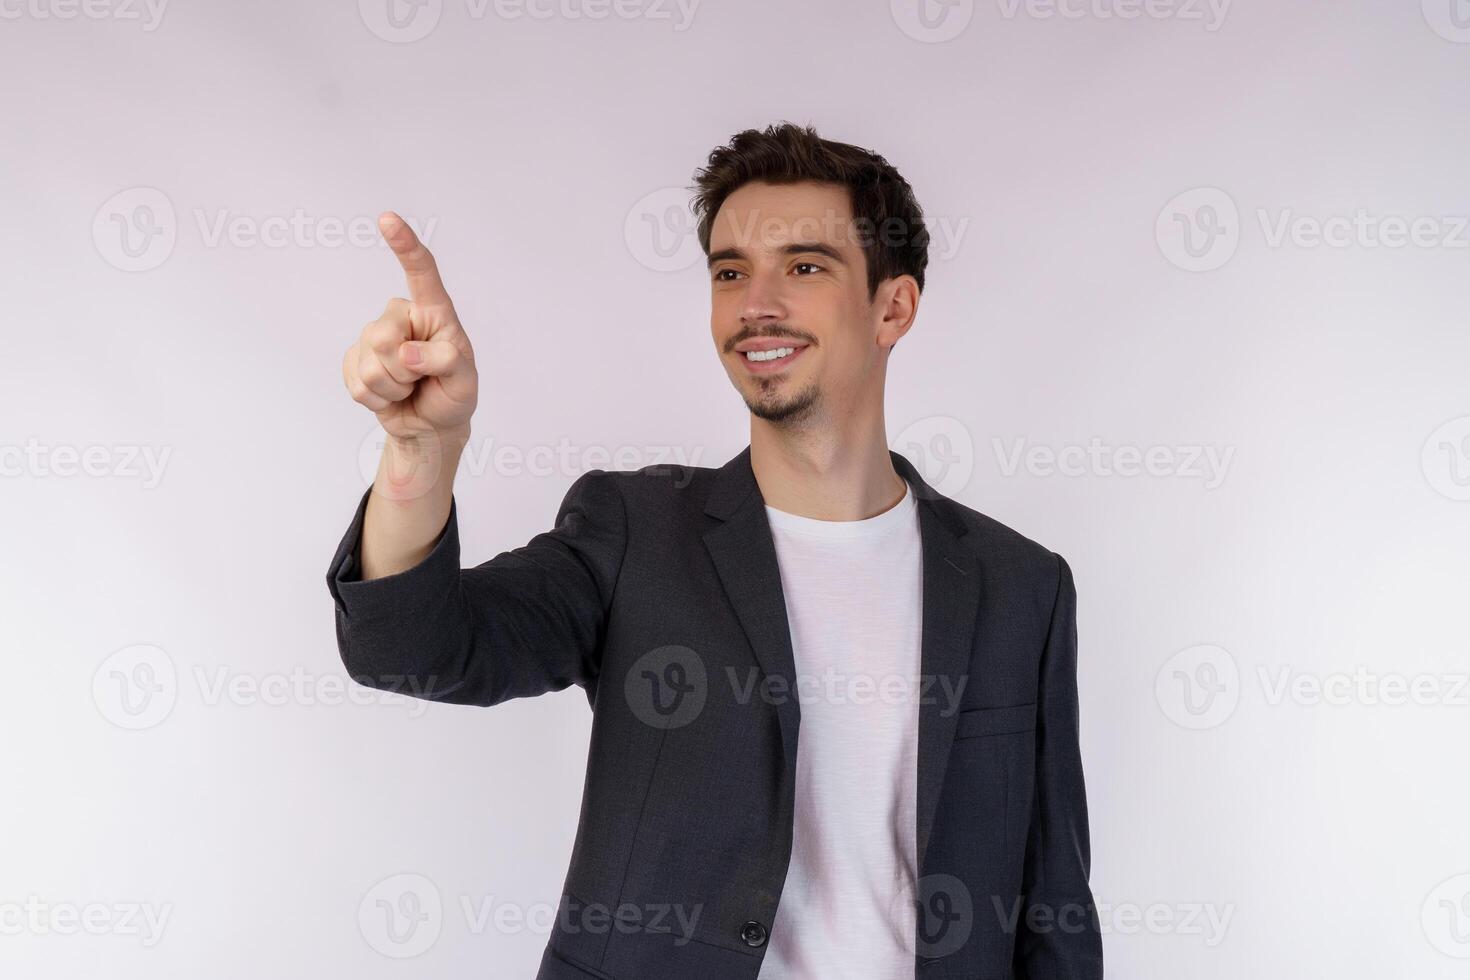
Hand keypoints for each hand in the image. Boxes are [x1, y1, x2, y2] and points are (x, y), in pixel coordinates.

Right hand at [343, 212, 477, 445]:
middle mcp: (401, 318)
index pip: (421, 274)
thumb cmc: (453, 394)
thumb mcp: (465, 381)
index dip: (404, 246)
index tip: (387, 220)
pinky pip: (357, 383)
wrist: (430, 426)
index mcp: (434, 312)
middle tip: (421, 379)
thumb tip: (408, 354)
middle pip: (382, 335)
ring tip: (409, 388)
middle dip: (403, 369)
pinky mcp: (355, 360)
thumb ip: (446, 362)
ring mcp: (374, 337)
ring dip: (393, 388)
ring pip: (370, 364)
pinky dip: (377, 399)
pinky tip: (391, 396)